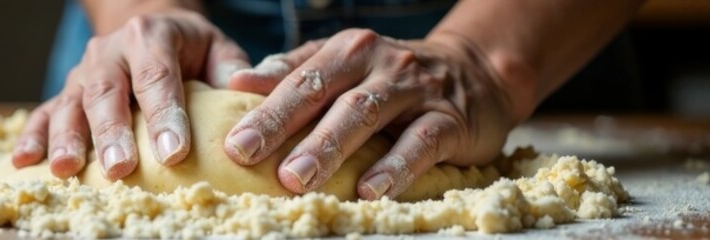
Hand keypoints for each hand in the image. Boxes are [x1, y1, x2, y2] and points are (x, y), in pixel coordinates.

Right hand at [12, 9, 249, 179]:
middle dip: (111, 133)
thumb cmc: (188, 48)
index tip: (174, 151)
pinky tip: (25, 162)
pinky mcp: (64, 92)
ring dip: (66, 139)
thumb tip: (244, 94)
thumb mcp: (216, 47)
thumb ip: (231, 69)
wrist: (145, 25)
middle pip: (106, 93)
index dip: (165, 114)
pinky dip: (32, 137)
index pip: (157, 77)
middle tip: (120, 168)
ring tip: (67, 170)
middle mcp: (109, 52)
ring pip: (69, 104)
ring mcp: (81, 73)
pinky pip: (43, 113)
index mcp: (150, 36)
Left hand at [224, 29, 521, 199]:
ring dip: (330, 147)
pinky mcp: (451, 120)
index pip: (299, 80)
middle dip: (283, 125)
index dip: (264, 110)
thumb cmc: (393, 78)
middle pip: (326, 94)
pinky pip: (421, 142)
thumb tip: (239, 84)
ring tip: (298, 178)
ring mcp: (416, 89)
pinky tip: (370, 190)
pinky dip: (395, 166)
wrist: (478, 73)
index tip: (232, 142)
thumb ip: (295, 73)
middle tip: (248, 155)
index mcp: (347, 51)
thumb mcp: (345, 66)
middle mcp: (379, 63)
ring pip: (368, 114)